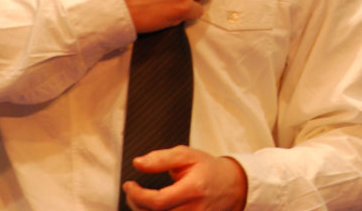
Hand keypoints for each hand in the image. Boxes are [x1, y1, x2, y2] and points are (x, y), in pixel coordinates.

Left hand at [122, 146, 247, 210]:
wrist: (232, 185)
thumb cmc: (208, 169)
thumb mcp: (188, 156)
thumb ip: (161, 158)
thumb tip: (138, 163)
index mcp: (193, 189)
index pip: (158, 201)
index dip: (137, 195)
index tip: (129, 184)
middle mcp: (195, 209)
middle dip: (136, 204)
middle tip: (133, 191)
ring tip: (141, 200)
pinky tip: (152, 208)